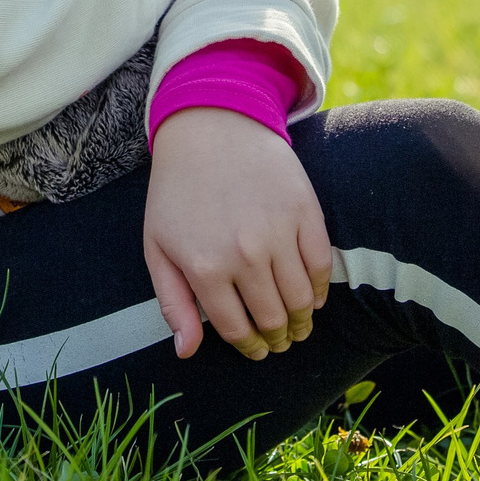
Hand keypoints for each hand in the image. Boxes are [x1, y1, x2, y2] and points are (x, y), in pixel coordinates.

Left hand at [142, 108, 332, 359]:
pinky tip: (312, 299)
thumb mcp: (158, 247)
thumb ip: (173, 303)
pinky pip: (321, 265)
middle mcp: (244, 255)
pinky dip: (320, 290)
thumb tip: (186, 351)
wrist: (209, 128)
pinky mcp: (304, 211)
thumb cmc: (177, 191)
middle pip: (273, 319)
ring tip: (298, 328)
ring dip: (302, 323)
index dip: (249, 347)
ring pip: (300, 300)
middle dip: (277, 339)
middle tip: (280, 343)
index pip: (235, 329)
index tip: (256, 351)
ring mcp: (278, 232)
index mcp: (205, 267)